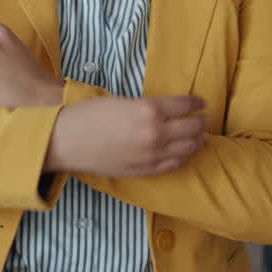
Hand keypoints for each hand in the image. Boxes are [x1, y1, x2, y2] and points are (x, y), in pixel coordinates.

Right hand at [45, 95, 207, 176]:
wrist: (68, 141)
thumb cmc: (90, 115)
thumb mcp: (122, 101)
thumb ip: (148, 106)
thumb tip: (167, 109)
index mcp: (150, 109)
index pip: (185, 105)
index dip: (196, 103)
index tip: (201, 102)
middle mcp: (155, 133)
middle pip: (191, 128)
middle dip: (200, 122)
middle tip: (203, 119)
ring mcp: (152, 155)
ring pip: (187, 148)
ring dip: (197, 141)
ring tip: (200, 137)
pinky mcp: (145, 170)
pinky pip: (173, 165)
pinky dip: (183, 157)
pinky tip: (185, 152)